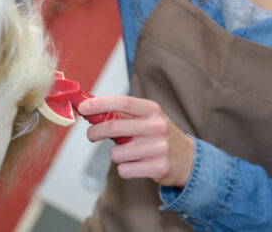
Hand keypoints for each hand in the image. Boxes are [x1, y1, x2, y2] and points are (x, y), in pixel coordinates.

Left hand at [78, 95, 194, 187]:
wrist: (188, 159)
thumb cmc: (160, 135)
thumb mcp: (147, 118)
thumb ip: (122, 114)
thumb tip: (90, 109)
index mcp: (152, 110)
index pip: (123, 102)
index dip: (100, 104)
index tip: (83, 107)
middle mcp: (157, 126)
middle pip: (114, 128)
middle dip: (95, 132)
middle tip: (91, 134)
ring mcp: (158, 148)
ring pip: (117, 153)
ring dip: (115, 154)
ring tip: (128, 153)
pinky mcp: (158, 167)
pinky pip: (124, 170)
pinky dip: (124, 169)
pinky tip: (136, 165)